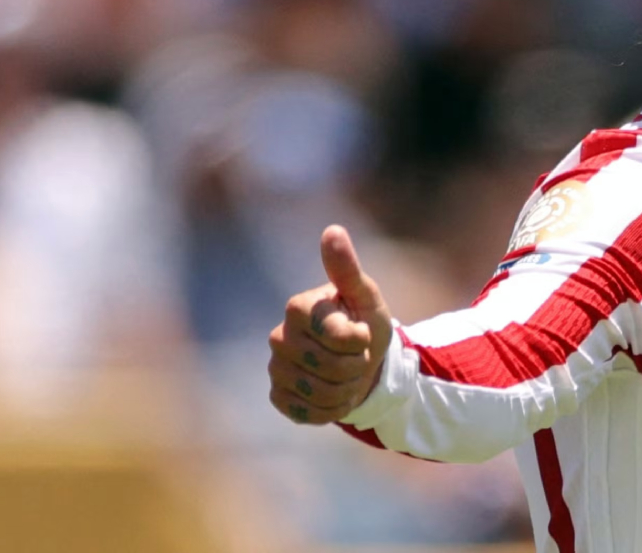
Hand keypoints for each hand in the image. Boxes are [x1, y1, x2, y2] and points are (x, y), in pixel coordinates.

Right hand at [268, 225, 392, 424]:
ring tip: (347, 375)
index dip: (359, 339)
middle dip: (355, 366)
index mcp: (298, 307)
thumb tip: (333, 230)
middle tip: (357, 356)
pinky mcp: (278, 396)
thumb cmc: (364, 323)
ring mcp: (276, 368)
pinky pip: (307, 412)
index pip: (336, 334)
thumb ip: (346, 268)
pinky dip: (330, 409)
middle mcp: (279, 337)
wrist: (364, 365)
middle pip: (329, 366)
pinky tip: (333, 394)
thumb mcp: (365, 296)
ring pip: (320, 392)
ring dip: (346, 389)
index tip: (362, 332)